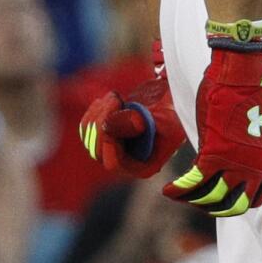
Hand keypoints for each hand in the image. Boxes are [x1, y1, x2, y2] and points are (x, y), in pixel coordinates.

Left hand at [80, 43, 187, 178]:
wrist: (171, 97)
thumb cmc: (173, 110)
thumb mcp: (162, 116)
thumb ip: (136, 123)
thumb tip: (108, 127)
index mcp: (144, 166)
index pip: (114, 164)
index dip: (108, 144)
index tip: (111, 120)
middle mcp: (127, 162)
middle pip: (98, 150)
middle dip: (102, 122)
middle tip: (115, 98)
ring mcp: (114, 150)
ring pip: (90, 138)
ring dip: (98, 113)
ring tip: (115, 96)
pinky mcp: (106, 135)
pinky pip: (87, 129)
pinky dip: (94, 112)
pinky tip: (107, 100)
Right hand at [166, 44, 261, 216]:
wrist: (240, 78)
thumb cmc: (244, 98)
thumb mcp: (252, 132)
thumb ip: (246, 152)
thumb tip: (232, 160)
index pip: (254, 199)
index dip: (234, 203)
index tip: (219, 197)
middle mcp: (254, 169)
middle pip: (233, 206)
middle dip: (213, 208)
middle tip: (198, 200)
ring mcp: (235, 163)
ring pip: (211, 198)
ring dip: (192, 200)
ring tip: (179, 194)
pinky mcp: (214, 155)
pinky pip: (193, 184)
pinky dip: (179, 191)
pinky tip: (168, 190)